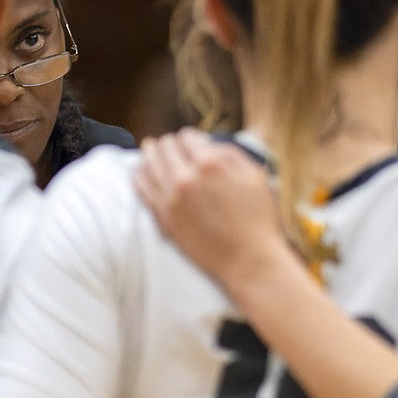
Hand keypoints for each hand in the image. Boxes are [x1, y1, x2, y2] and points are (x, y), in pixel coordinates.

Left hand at [134, 128, 285, 291]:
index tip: (189, 141)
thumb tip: (209, 144)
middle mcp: (186, 177)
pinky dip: (139, 176)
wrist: (248, 260)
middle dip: (168, 144)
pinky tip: (139, 172)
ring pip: (149, 165)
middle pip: (165, 149)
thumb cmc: (258, 219)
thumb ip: (231, 154)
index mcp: (210, 163)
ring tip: (149, 151)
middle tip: (169, 145)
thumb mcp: (255, 177)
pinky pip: (142, 189)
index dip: (188, 137)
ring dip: (150, 154)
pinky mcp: (163, 218)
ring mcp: (171, 199)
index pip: (187, 138)